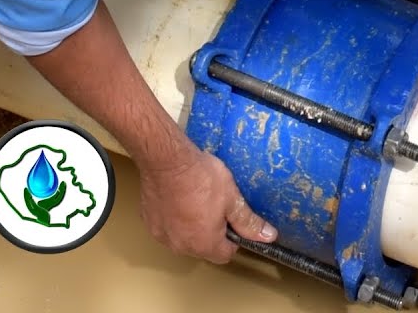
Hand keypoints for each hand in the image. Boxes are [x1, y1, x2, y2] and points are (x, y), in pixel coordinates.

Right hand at [137, 145, 276, 263]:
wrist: (167, 161)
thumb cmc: (201, 179)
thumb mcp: (232, 199)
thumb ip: (248, 222)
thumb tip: (268, 236)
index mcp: (204, 244)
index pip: (224, 255)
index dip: (233, 240)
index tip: (232, 222)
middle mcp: (181, 246)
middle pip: (203, 249)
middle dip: (212, 233)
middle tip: (215, 207)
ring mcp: (162, 236)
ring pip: (184, 239)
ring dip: (191, 227)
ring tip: (197, 201)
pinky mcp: (149, 223)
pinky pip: (167, 228)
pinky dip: (174, 220)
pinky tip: (179, 200)